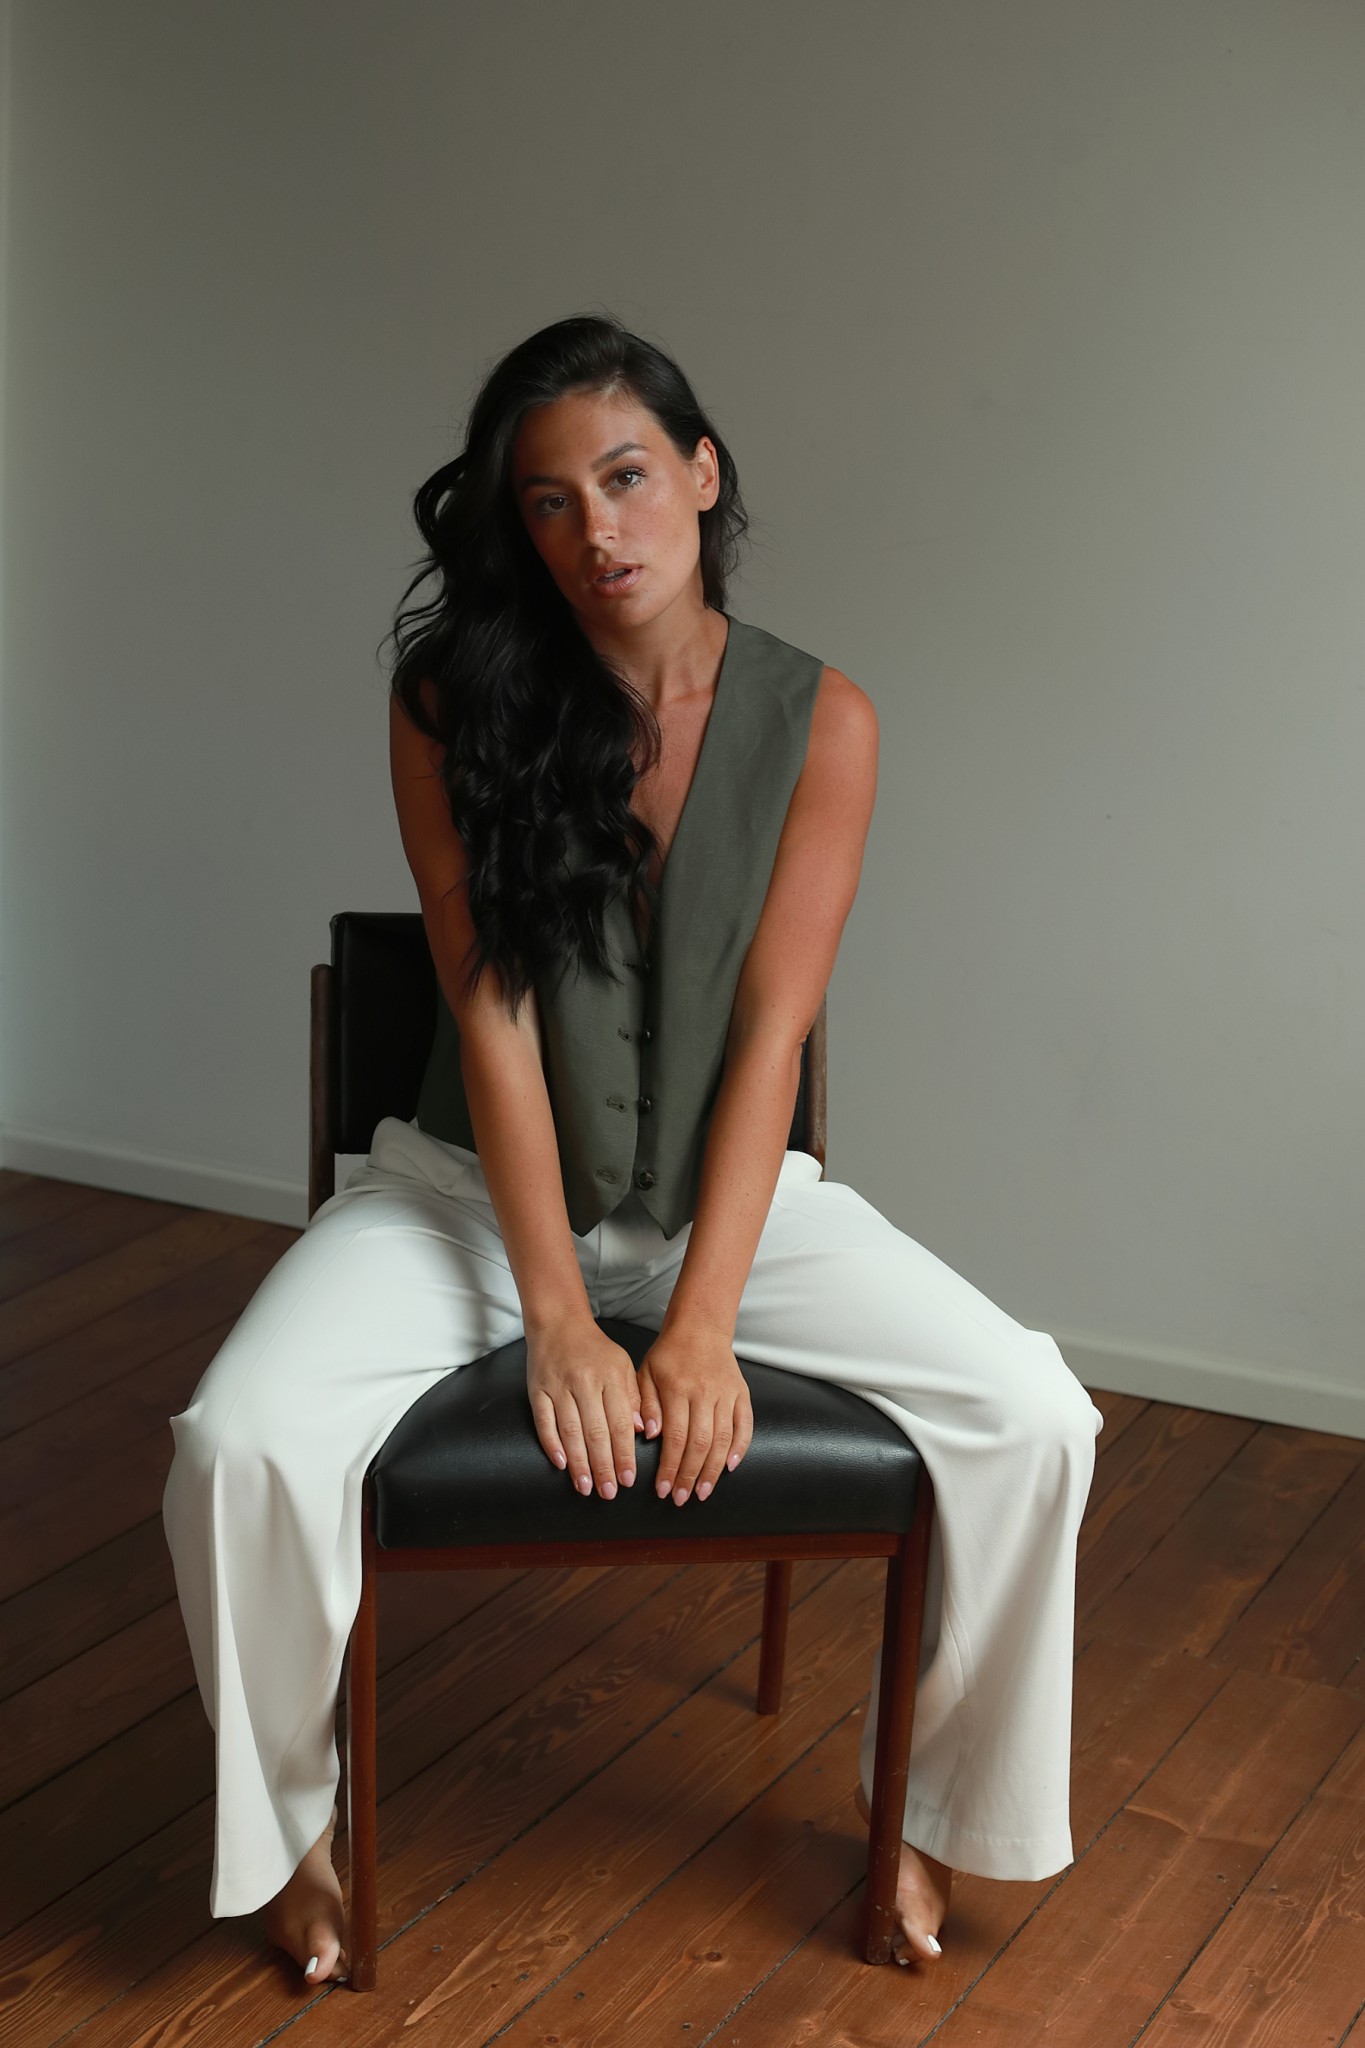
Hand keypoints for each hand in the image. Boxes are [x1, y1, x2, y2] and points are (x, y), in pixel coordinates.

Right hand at [526, 1319, 643, 1499]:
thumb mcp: (622, 1365)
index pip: (620, 1423)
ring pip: (570, 1431)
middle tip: (609, 1492)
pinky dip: (552, 1444)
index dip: (624, 1454)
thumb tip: (641, 1431)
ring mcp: (558, 1386)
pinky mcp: (537, 1390)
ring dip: (579, 1463)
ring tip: (586, 1487)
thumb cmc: (595, 1349)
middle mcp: (584, 1382)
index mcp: (610, 1376)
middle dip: (604, 1466)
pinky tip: (561, 1465)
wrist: (558, 1323)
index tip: (629, 1479)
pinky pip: (544, 1421)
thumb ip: (633, 1397)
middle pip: (596, 1431)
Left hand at [637, 1323, 753, 1505]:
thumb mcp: (645, 1373)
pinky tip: (730, 1467)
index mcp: (678, 1388)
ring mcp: (726, 1394)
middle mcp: (705, 1393)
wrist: (700, 1328)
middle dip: (689, 1476)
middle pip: (700, 1444)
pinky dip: (740, 1448)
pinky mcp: (741, 1394)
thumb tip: (652, 1436)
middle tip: (681, 1499)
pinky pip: (745, 1425)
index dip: (670, 1467)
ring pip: (723, 1439)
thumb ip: (646, 1405)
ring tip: (702, 1492)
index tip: (663, 1490)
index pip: (674, 1437)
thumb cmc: (668, 1355)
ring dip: (713, 1470)